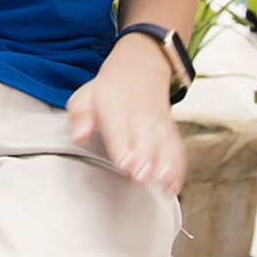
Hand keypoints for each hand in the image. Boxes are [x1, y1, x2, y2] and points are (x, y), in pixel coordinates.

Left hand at [66, 35, 186, 195]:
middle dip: (145, 161)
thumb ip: (79, 117)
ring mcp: (158, 125)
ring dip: (166, 166)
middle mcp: (141, 117)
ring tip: (165, 185)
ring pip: (165, 146)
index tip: (124, 164)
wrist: (139, 71)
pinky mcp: (170, 133)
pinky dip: (178, 168)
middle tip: (142, 177)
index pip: (120, 130)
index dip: (123, 148)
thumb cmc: (108, 92)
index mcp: (116, 108)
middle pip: (145, 141)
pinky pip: (177, 150)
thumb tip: (78, 136)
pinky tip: (174, 186)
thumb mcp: (85, 96)